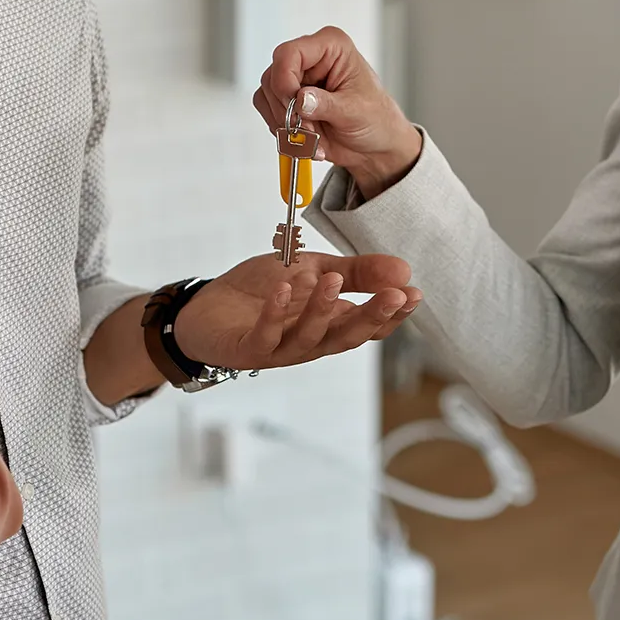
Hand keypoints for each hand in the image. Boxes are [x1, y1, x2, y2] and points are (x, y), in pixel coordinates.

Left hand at [174, 253, 420, 368]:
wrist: (206, 308)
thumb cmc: (260, 292)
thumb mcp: (313, 270)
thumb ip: (356, 271)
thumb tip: (403, 269)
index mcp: (329, 324)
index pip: (369, 325)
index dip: (392, 313)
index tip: (413, 292)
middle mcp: (310, 342)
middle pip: (347, 336)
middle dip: (372, 317)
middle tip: (395, 294)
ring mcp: (280, 349)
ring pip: (309, 338)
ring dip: (322, 310)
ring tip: (332, 280)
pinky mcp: (247, 351)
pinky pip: (265, 336)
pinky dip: (274, 314)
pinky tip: (282, 290)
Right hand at [255, 28, 423, 199]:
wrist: (375, 145)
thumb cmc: (376, 119)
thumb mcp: (355, 111)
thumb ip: (326, 104)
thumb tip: (300, 100)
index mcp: (331, 47)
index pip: (290, 53)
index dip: (285, 80)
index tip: (295, 106)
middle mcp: (310, 59)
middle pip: (274, 76)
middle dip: (287, 109)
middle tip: (308, 130)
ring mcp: (296, 79)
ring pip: (267, 95)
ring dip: (285, 123)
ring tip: (312, 138)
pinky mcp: (287, 100)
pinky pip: (268, 111)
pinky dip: (282, 130)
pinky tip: (306, 140)